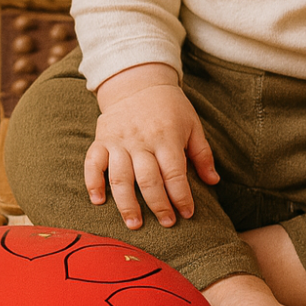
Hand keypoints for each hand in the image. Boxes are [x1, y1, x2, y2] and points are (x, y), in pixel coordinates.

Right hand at [85, 64, 218, 229]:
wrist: (138, 81)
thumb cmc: (170, 107)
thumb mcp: (192, 124)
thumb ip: (202, 154)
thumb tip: (213, 182)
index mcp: (167, 136)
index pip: (174, 173)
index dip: (181, 196)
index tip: (187, 213)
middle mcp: (142, 140)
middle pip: (148, 179)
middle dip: (158, 205)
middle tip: (166, 223)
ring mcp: (119, 140)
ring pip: (120, 177)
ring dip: (127, 203)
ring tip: (134, 224)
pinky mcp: (102, 139)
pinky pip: (92, 163)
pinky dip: (93, 182)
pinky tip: (98, 201)